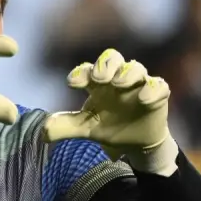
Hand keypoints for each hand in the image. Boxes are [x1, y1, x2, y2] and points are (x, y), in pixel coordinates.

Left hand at [43, 49, 175, 171]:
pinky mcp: (157, 94)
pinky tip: (143, 98)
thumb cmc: (110, 126)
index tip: (72, 83)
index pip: (87, 70)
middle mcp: (117, 79)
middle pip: (112, 58)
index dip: (80, 74)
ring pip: (134, 68)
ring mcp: (138, 84)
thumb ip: (65, 127)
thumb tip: (42, 132)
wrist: (137, 142)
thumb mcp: (86, 128)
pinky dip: (151, 89)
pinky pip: (158, 85)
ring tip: (117, 83)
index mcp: (97, 84)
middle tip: (98, 77)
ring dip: (126, 73)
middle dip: (104, 65)